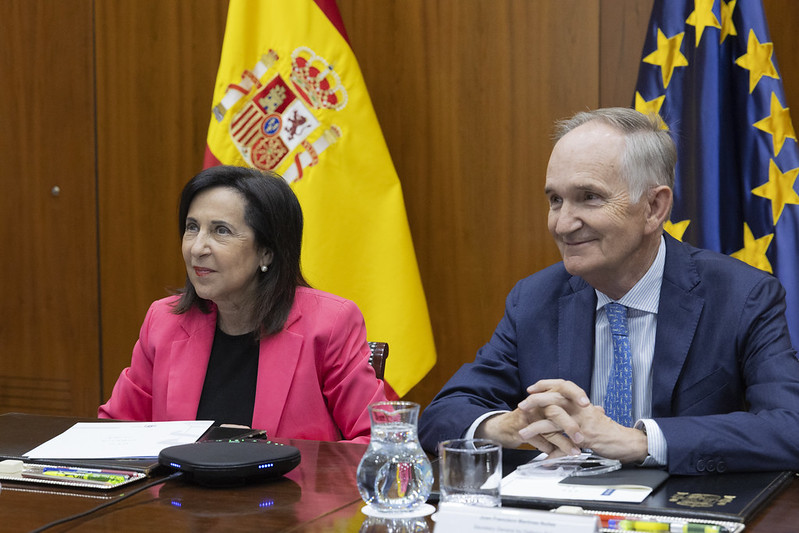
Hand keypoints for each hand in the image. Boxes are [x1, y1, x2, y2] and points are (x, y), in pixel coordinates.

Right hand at [474, 390, 581, 455]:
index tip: (587, 404)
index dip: (575, 394)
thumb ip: (577, 410)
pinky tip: (554, 455)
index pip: (564, 387)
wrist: (506, 427)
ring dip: (562, 443)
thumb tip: (599, 410)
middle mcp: (538, 402)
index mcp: (549, 394)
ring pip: (547, 428)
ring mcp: (529, 414)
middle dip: (569, 425)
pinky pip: (537, 439)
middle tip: (581, 438)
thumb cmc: (533, 418)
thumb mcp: (554, 410)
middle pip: (555, 410)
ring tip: (574, 452)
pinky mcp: (521, 427)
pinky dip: (547, 448)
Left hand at [519, 379, 648, 462]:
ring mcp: (582, 420)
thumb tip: (570, 413)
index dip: (545, 385)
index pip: (562, 385)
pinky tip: (544, 456)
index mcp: (581, 402)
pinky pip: (564, 441)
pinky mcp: (583, 435)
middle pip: (554, 397)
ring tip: (523, 433)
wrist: (625, 441)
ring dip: (536, 426)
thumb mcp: (592, 416)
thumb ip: (579, 413)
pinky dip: (553, 449)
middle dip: (535, 401)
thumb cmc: (609, 430)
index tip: (532, 388)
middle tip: (522, 406)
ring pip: (554, 418)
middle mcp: (580, 407)